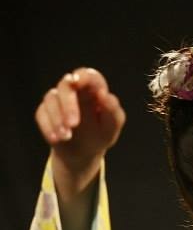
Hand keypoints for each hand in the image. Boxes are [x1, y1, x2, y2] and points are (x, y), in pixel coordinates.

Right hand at [35, 68, 125, 194]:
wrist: (84, 153)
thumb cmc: (101, 135)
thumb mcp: (112, 127)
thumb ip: (113, 111)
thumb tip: (105, 95)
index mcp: (93, 90)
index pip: (88, 75)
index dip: (83, 76)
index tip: (78, 83)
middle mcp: (74, 90)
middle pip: (65, 85)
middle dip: (68, 104)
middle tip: (73, 124)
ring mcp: (58, 100)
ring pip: (51, 98)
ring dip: (57, 118)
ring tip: (66, 137)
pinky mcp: (45, 112)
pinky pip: (42, 114)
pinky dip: (48, 126)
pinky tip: (56, 139)